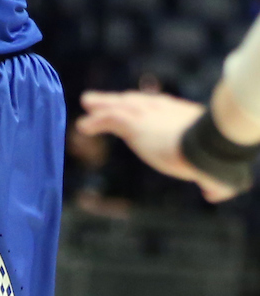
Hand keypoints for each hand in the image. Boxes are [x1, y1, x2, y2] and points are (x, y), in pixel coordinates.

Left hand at [77, 90, 236, 202]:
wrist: (204, 146)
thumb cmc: (213, 157)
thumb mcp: (213, 168)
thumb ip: (212, 180)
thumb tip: (214, 194)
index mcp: (179, 115)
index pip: (159, 106)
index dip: (148, 108)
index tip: (138, 108)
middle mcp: (160, 108)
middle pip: (134, 101)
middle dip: (120, 101)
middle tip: (107, 101)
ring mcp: (144, 112)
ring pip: (116, 105)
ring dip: (101, 105)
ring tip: (87, 103)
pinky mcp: (130, 121)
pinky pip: (106, 118)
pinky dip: (93, 123)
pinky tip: (82, 126)